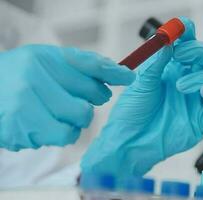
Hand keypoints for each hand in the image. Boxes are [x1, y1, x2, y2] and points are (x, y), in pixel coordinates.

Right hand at [0, 44, 134, 150]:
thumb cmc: (19, 76)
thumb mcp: (46, 60)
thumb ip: (82, 64)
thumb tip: (121, 73)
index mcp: (42, 60)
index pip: (92, 68)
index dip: (114, 74)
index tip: (127, 77)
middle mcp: (33, 82)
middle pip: (86, 105)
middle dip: (88, 105)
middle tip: (76, 101)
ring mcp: (25, 109)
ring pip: (76, 125)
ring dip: (74, 122)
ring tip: (57, 113)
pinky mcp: (21, 132)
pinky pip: (61, 138)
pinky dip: (60, 133)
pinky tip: (46, 123)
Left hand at [81, 17, 202, 177]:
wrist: (129, 141)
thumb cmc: (132, 112)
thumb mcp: (141, 82)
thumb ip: (157, 63)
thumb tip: (169, 42)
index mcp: (173, 70)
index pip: (189, 47)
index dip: (189, 34)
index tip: (183, 27)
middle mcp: (188, 82)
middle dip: (198, 51)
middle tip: (181, 55)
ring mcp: (196, 100)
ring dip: (201, 76)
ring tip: (179, 86)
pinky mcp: (201, 120)